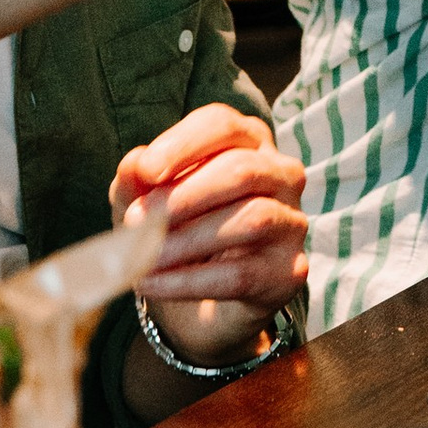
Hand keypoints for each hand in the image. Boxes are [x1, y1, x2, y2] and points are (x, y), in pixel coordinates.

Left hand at [111, 103, 307, 368]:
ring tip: (143, 258)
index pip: (222, 125)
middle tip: (136, 221)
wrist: (198, 301)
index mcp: (248, 142)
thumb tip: (135, 164)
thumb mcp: (145, 201)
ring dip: (187, 240)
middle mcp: (281, 174)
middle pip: (242, 170)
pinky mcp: (289, 270)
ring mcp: (291, 222)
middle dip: (184, 195)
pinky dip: (188, 281)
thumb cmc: (175, 229)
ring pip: (251, 219)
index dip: (183, 145)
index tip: (146, 172)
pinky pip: (241, 273)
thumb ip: (137, 179)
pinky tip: (151, 283)